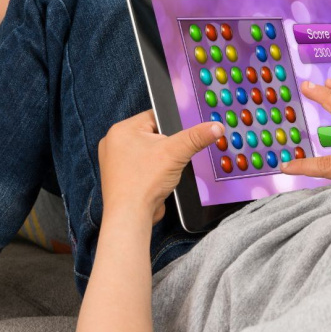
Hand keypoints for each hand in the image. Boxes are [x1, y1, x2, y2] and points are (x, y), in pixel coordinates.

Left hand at [98, 110, 222, 222]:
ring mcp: (117, 162)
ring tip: (166, 168)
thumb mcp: (176, 152)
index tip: (184, 133)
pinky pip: (145, 166)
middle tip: (175, 153)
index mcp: (121, 130)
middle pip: (153, 134)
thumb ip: (196, 137)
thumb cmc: (143, 181)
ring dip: (162, 159)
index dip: (172, 124)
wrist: (131, 215)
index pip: (153, 116)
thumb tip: (215, 127)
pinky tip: (160, 178)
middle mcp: (115, 143)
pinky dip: (155, 171)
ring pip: (150, 151)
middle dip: (167, 144)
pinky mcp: (124, 177)